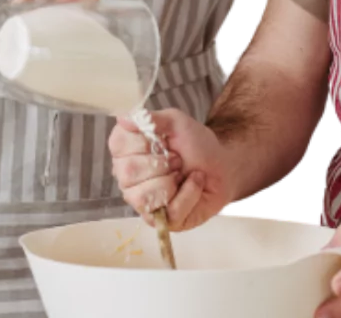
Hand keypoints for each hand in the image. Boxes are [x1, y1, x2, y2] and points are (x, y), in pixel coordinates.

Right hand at [109, 109, 236, 231]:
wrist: (223, 167)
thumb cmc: (197, 145)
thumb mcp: (176, 122)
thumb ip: (151, 119)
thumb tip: (123, 118)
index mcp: (127, 152)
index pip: (117, 146)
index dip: (142, 142)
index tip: (162, 139)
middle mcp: (128, 179)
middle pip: (127, 172)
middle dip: (161, 162)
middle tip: (177, 158)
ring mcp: (143, 203)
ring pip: (142, 197)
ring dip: (171, 180)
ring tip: (182, 173)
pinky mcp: (162, 221)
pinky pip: (169, 210)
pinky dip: (190, 193)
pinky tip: (193, 184)